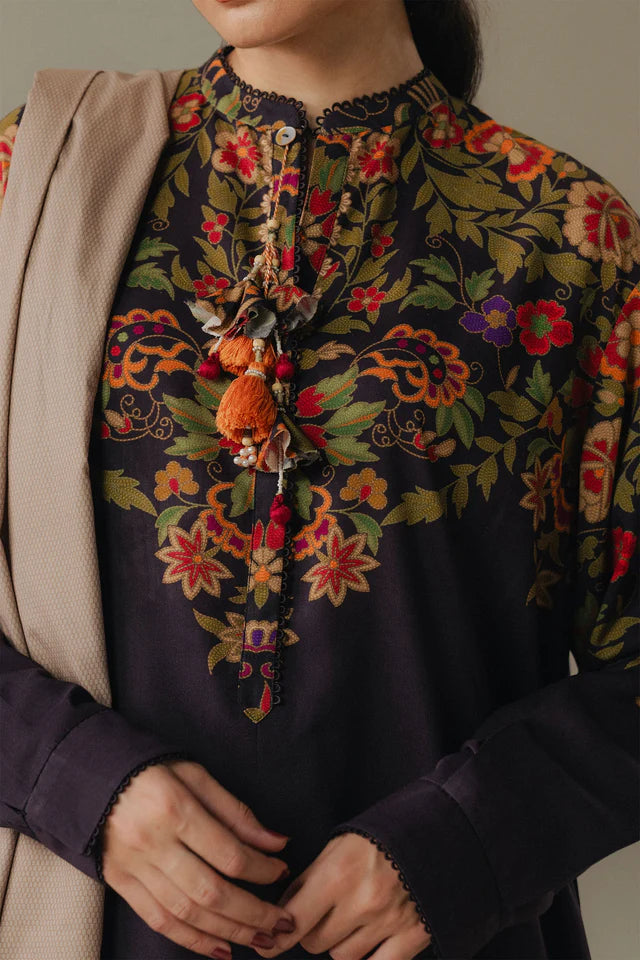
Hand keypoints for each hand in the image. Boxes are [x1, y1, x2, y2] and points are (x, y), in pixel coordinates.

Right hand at [101, 759, 295, 958]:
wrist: (92, 776)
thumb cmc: (152, 770)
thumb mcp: (196, 775)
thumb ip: (236, 812)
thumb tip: (277, 843)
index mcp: (175, 809)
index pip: (228, 853)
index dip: (262, 869)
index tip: (282, 872)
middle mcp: (153, 843)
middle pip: (210, 892)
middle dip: (252, 913)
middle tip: (283, 923)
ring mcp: (134, 867)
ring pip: (187, 913)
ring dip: (229, 933)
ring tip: (260, 941)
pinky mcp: (120, 883)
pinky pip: (159, 920)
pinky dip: (192, 940)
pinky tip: (220, 949)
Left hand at [251, 833, 431, 959]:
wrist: (438, 829)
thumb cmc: (382, 835)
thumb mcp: (339, 844)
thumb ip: (310, 879)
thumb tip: (282, 912)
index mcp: (338, 873)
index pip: (294, 919)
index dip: (276, 934)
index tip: (266, 943)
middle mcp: (362, 901)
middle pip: (314, 942)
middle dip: (312, 930)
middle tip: (323, 912)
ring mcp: (389, 922)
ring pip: (342, 957)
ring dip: (340, 943)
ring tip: (352, 917)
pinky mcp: (414, 936)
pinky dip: (368, 958)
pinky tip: (369, 941)